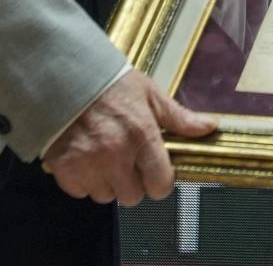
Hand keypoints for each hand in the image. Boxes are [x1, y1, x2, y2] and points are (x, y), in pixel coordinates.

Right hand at [42, 71, 217, 205]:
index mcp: (142, 135)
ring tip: (104, 157)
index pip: (160, 185)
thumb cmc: (110, 84)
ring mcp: (88, 164)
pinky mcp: (64, 169)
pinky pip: (80, 192)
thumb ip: (178, 118)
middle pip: (133, 196)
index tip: (156, 173)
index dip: (160, 181)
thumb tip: (208, 127)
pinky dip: (83, 181)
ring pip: (105, 196)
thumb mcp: (149, 95)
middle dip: (133, 183)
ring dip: (107, 183)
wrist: (65, 76)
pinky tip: (85, 158)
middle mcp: (116, 154)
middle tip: (128, 162)